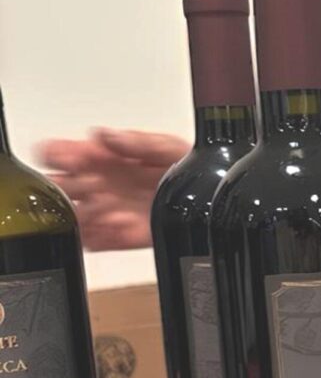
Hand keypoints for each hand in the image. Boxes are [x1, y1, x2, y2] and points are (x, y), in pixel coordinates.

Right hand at [36, 129, 189, 251]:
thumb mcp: (166, 147)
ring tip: (110, 204)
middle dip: (68, 186)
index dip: (58, 155)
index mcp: (102, 158)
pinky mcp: (117, 237)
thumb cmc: (184, 166)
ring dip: (86, 212)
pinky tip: (121, 223)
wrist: (205, 196)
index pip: (62, 154)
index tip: (72, 157)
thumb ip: (137, 142)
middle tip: (92, 183)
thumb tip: (105, 136)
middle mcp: (98, 185)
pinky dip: (103, 235)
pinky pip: (94, 241)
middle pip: (59, 188)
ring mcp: (104, 212)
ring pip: (74, 217)